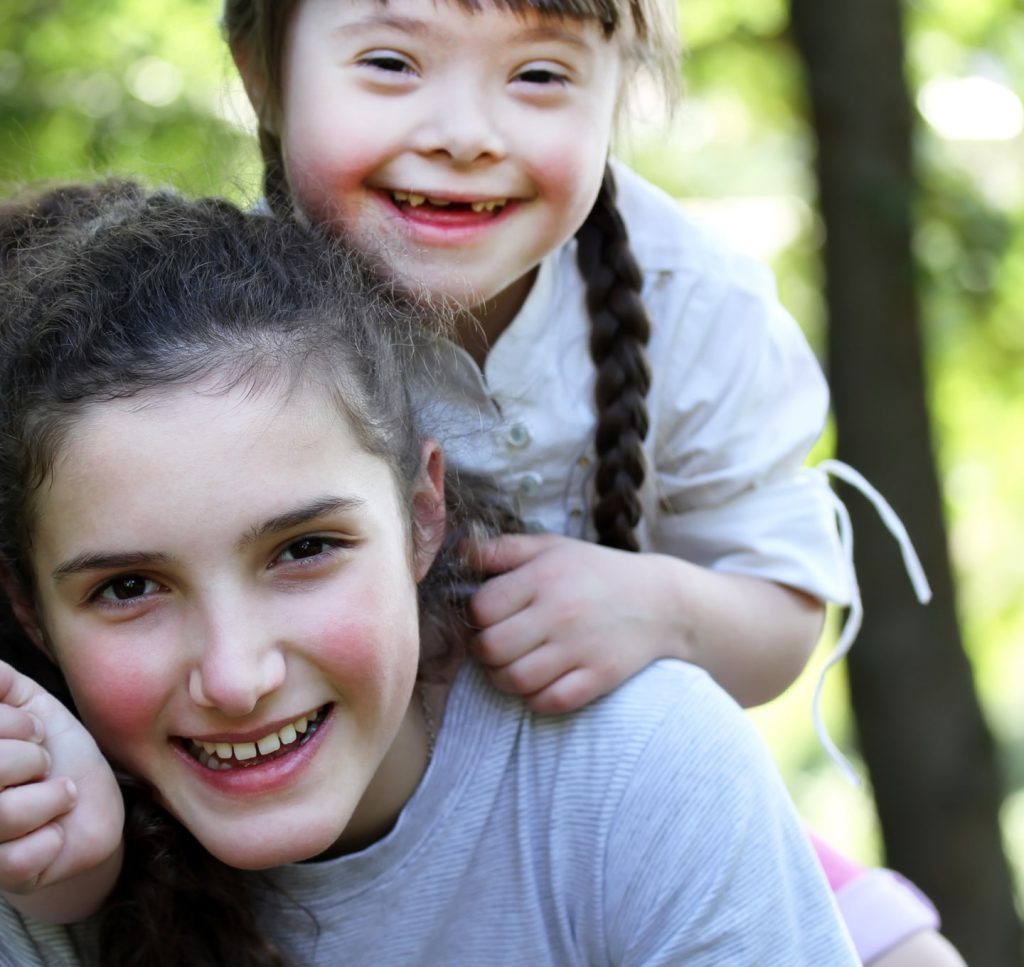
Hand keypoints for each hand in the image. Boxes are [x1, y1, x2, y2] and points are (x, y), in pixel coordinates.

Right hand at [0, 659, 122, 900]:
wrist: (91, 808)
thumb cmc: (58, 752)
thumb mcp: (32, 706)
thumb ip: (3, 685)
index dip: (14, 725)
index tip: (34, 733)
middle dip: (32, 759)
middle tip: (47, 765)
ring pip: (2, 814)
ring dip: (50, 798)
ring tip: (61, 795)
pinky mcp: (1, 876)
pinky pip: (19, 858)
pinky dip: (51, 838)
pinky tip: (55, 832)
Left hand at [469, 534, 675, 713]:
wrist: (661, 602)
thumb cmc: (596, 572)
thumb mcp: (551, 548)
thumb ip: (502, 549)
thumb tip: (458, 552)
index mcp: (544, 577)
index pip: (481, 608)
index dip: (474, 616)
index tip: (487, 618)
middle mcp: (560, 612)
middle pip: (491, 649)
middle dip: (483, 651)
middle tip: (495, 645)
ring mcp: (580, 648)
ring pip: (514, 680)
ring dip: (504, 678)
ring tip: (513, 665)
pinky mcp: (599, 677)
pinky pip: (548, 701)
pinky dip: (536, 698)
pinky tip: (540, 682)